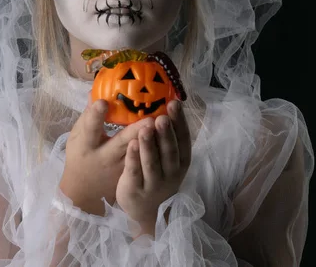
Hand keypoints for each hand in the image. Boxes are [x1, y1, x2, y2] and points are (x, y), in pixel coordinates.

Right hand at [59, 98, 154, 215]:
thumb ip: (88, 116)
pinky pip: (145, 162)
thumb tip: (95, 90)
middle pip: (121, 142)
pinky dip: (157, 150)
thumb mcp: (78, 136)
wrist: (84, 190)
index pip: (89, 128)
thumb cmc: (80, 156)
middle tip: (151, 118)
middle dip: (136, 130)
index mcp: (86, 145)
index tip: (103, 102)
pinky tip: (168, 138)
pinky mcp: (131, 175)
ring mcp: (119, 168)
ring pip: (138, 154)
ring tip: (164, 124)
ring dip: (151, 140)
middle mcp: (104, 157)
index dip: (95, 116)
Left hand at [116, 100, 190, 232]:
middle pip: (169, 151)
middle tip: (161, 117)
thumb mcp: (168, 159)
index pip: (183, 140)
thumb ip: (166, 137)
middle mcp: (171, 173)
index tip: (175, 103)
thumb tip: (163, 106)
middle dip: (166, 133)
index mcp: (181, 161)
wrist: (146, 211)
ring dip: (149, 144)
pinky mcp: (136, 190)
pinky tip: (131, 144)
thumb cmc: (156, 176)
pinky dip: (134, 158)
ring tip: (146, 127)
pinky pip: (135, 172)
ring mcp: (154, 183)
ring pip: (152, 163)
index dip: (180, 122)